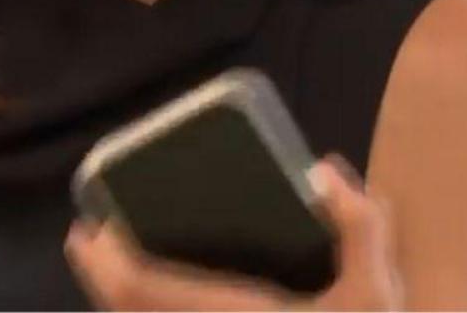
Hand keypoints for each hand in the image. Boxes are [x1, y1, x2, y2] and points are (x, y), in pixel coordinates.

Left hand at [65, 158, 400, 311]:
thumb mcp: (377, 296)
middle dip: (100, 277)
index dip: (100, 263)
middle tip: (92, 242)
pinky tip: (149, 305)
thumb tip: (324, 169)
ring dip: (119, 303)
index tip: (89, 231)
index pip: (136, 290)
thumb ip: (360, 227)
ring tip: (112, 269)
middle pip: (125, 312)